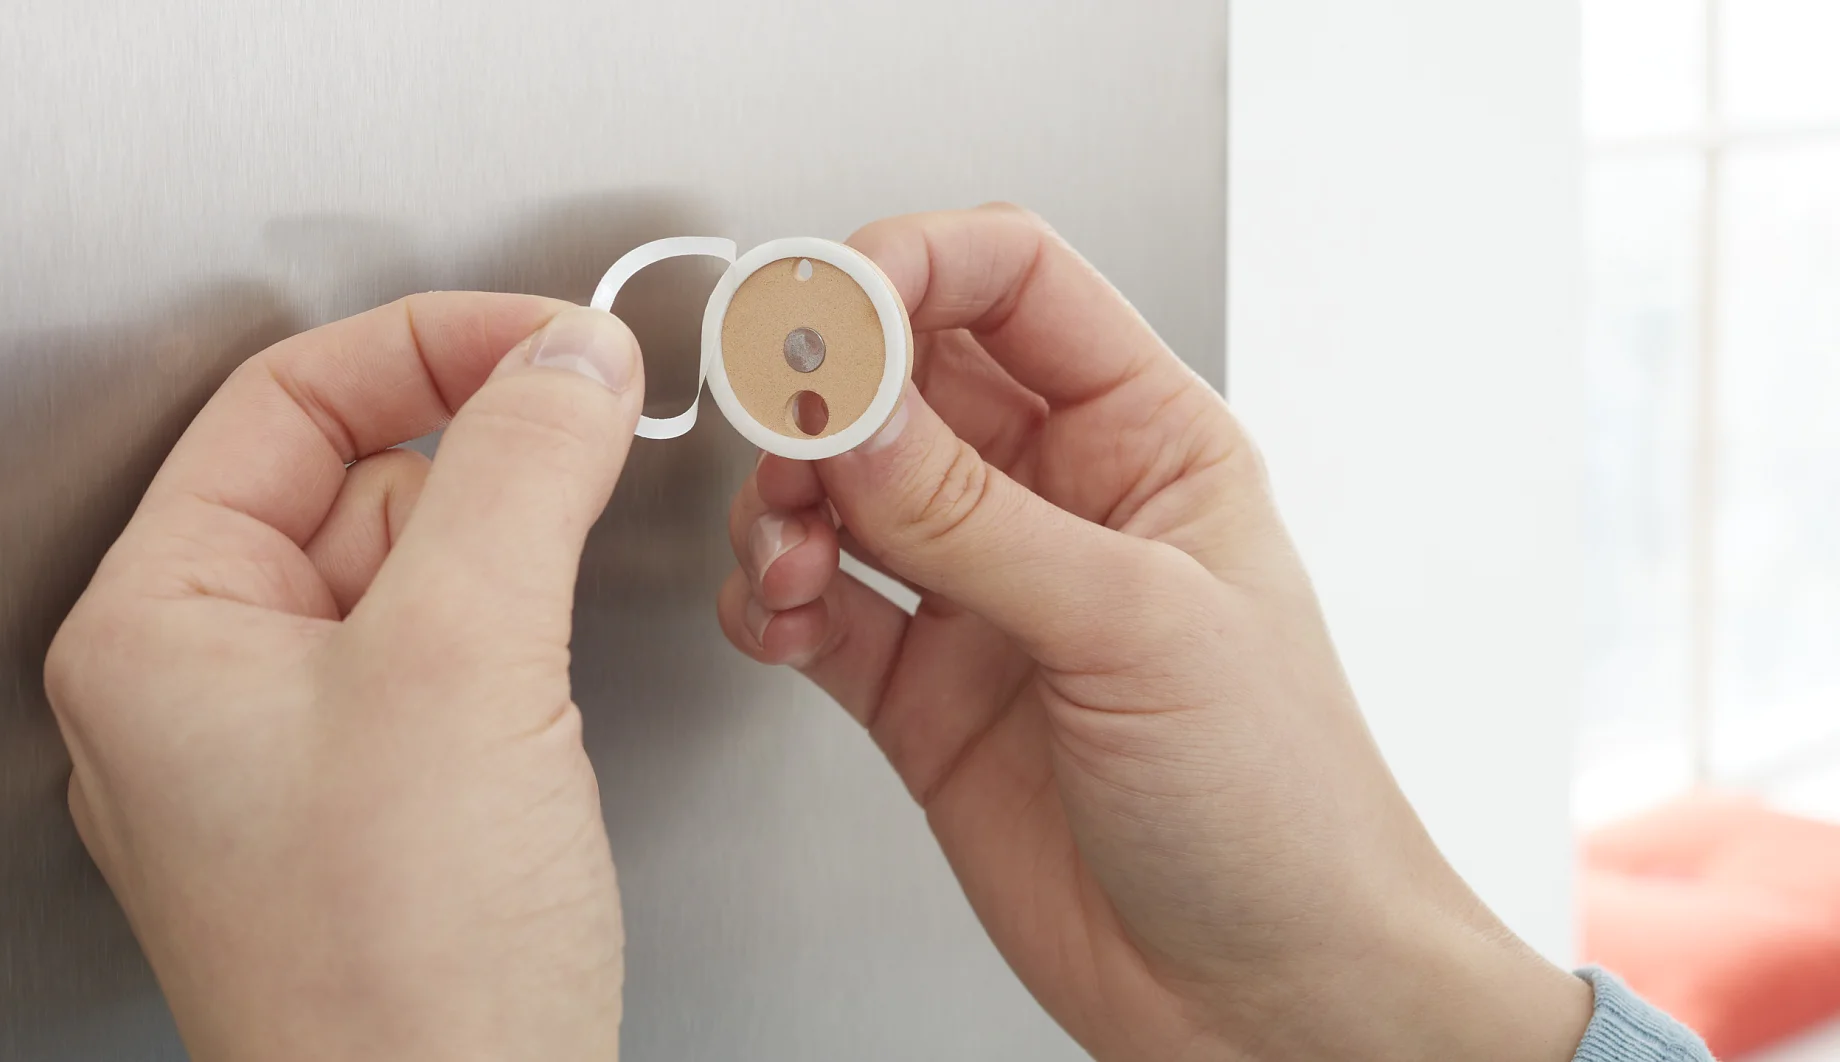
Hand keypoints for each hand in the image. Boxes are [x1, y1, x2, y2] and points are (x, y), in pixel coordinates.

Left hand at [45, 295, 641, 1060]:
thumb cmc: (402, 968)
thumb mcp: (463, 665)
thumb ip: (518, 475)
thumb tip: (568, 355)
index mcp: (163, 630)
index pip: (286, 403)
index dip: (430, 345)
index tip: (555, 337)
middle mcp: (210, 684)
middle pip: (353, 477)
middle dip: (479, 450)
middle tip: (593, 430)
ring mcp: (297, 748)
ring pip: (415, 566)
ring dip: (508, 542)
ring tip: (567, 586)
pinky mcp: (383, 799)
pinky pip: (449, 655)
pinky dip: (517, 624)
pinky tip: (555, 670)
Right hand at [717, 207, 1593, 1061]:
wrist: (1262, 994)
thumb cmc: (1280, 805)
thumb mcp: (1138, 629)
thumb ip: (973, 516)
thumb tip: (849, 409)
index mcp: (1145, 440)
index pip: (1010, 282)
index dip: (909, 269)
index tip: (827, 311)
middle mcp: (1055, 502)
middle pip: (902, 379)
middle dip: (824, 398)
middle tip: (784, 440)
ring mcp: (983, 596)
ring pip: (841, 491)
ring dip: (788, 507)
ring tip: (796, 561)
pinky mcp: (922, 690)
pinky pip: (818, 609)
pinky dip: (778, 604)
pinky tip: (792, 625)